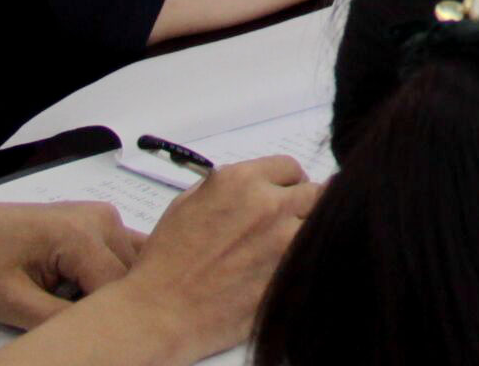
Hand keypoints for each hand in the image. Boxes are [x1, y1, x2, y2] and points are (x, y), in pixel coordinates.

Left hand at [0, 194, 137, 328]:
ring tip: (86, 307)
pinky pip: (126, 251)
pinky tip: (94, 290)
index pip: (117, 289)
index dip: (108, 319)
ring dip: (119, 289)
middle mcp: (104, 218)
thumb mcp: (12, 304)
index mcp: (81, 236)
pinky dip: (119, 274)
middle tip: (84, 325)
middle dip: (116, 304)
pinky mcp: (103, 220)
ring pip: (135, 264)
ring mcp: (106, 215)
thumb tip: (94, 338)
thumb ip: (59, 321)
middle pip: (131, 275)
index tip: (89, 338)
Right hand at [106, 159, 317, 358]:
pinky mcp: (289, 273)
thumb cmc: (166, 261)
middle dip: (303, 204)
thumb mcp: (187, 203)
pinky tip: (282, 268)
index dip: (287, 182)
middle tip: (288, 220)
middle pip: (314, 192)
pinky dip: (302, 260)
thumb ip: (228, 185)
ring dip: (305, 233)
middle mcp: (268, 205)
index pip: (290, 167)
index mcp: (240, 182)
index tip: (283, 194)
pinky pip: (310, 257)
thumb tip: (254, 182)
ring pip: (317, 225)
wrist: (160, 312)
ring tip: (284, 246)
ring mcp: (283, 241)